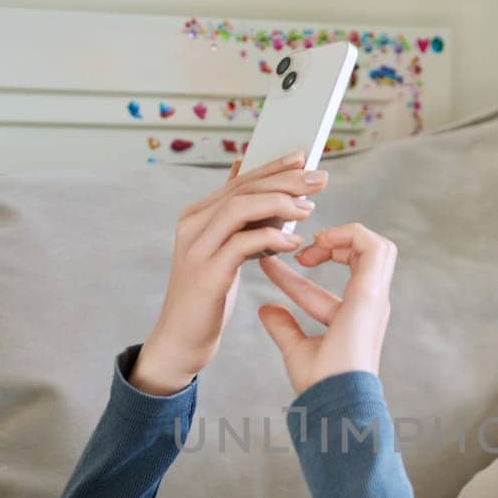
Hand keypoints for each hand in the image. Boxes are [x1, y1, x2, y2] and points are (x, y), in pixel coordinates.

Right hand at [137, 153, 327, 391]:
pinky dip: (272, 239)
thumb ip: (234, 219)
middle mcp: (192, 226)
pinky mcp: (206, 275)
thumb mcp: (221, 251)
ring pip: (240, 209)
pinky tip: (294, 242)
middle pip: (242, 189)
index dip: (272, 166)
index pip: (239, 180)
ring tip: (309, 209)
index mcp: (196, 217)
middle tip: (318, 179)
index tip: (303, 157)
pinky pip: (242, 245)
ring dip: (279, 204)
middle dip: (284, 180)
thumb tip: (247, 179)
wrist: (179, 341)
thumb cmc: (207, 297)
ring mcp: (196, 249)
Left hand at [255, 223, 396, 396]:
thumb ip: (284, 327)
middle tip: (299, 252)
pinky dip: (349, 234)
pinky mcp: (370, 293)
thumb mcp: (296, 349)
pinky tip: (320, 242)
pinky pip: (374, 247)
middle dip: (335, 242)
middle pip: (365, 257)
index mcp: (355, 317)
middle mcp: (369, 304)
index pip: (326, 286)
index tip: (266, 263)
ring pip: (377, 247)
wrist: (334, 399)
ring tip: (313, 243)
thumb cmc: (320, 384)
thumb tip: (265, 309)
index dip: (293, 274)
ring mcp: (373, 297)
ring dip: (344, 235)